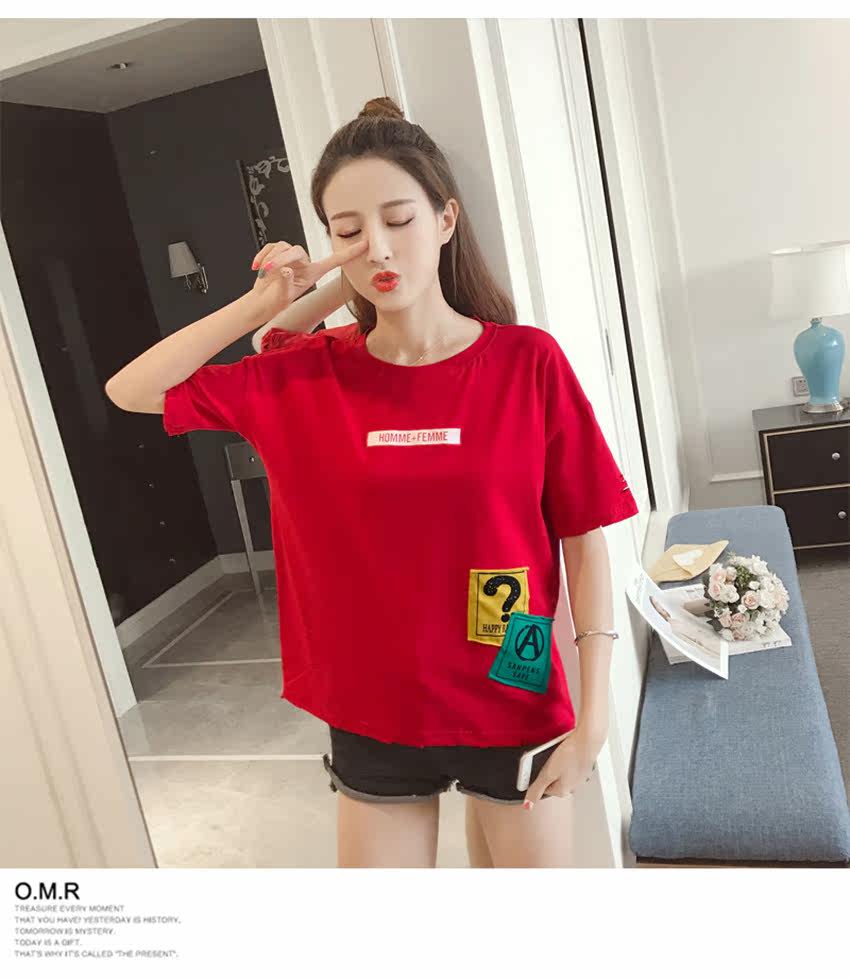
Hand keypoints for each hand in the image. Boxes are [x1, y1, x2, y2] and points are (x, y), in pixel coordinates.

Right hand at [249, 237, 367, 319]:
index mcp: (313, 273)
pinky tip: (257, 267)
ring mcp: (291, 257)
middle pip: (296, 250)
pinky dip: (262, 255)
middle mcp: (304, 262)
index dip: (351, 252)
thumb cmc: (275, 302)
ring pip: (283, 246)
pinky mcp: (276, 251)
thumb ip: (286, 284)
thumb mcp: (282, 296)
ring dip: (270, 258)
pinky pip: (271, 246)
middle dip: (281, 259)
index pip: (336, 261)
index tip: (366, 244)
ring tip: (264, 272)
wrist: (261, 302)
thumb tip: (287, 270)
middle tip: (269, 271)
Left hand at [523, 726, 604, 807]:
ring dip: (557, 762)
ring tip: (557, 752)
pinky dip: (566, 757)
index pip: (544, 789)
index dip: (539, 776)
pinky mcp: (583, 766)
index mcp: (563, 791)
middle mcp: (573, 786)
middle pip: (553, 779)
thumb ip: (536, 789)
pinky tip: (566, 749)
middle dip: (548, 769)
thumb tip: (527, 805)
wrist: (588, 740)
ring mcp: (580, 776)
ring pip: (561, 771)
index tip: (539, 766)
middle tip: (549, 758)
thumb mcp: (548, 773)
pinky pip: (569, 763)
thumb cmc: (570, 755)